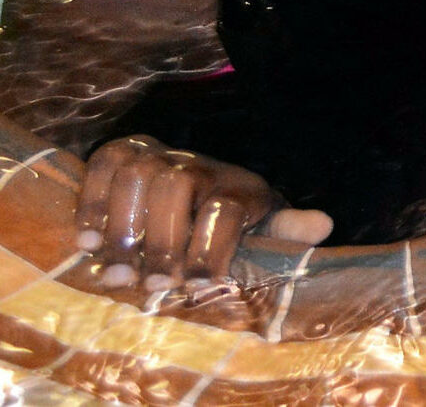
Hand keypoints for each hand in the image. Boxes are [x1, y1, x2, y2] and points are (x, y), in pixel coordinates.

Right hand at [76, 136, 329, 290]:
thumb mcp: (265, 225)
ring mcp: (158, 154)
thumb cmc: (233, 216)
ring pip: (138, 175)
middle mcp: (197, 165)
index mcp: (237, 185)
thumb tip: (324, 225)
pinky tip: (86, 242)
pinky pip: (103, 164)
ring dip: (123, 227)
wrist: (201, 180)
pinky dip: (91, 201)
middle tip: (151, 286)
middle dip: (163, 241)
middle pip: (176, 188)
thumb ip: (288, 231)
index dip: (210, 250)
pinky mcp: (122, 152)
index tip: (196, 288)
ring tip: (116, 275)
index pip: (224, 209)